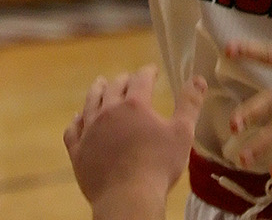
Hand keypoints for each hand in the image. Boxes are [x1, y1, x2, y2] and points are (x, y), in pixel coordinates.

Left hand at [64, 65, 204, 219]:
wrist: (128, 199)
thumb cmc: (158, 167)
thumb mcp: (182, 134)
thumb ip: (189, 104)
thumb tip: (198, 79)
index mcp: (135, 104)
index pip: (141, 78)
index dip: (148, 72)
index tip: (153, 71)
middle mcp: (109, 110)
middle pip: (114, 86)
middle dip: (124, 80)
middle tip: (129, 80)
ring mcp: (90, 130)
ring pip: (91, 101)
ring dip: (97, 90)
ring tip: (101, 84)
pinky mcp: (78, 150)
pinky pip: (73, 129)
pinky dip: (77, 120)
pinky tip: (79, 118)